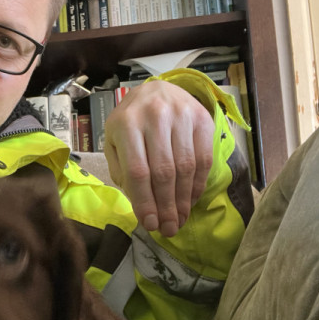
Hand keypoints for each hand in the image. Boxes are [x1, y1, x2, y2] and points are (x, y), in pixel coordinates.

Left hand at [103, 80, 214, 236]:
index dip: (145, 202)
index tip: (150, 225)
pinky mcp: (203, 119)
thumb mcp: (114, 142)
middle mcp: (155, 116)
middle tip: (169, 229)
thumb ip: (122, 171)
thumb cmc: (131, 123)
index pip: (137, 171)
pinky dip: (198, 185)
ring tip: (179, 219)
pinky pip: (204, 159)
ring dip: (183, 200)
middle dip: (167, 206)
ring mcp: (182, 116)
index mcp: (126, 124)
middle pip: (164, 172)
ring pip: (186, 167)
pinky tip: (190, 200)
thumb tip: (142, 207)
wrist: (156, 90)